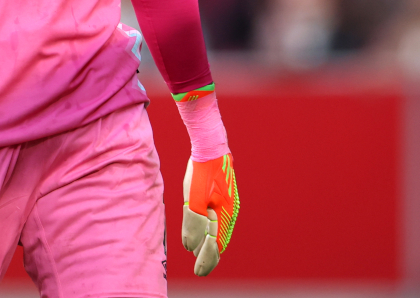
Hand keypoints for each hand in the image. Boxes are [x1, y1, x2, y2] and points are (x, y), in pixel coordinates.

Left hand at [181, 154, 239, 275]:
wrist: (211, 147)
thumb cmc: (202, 172)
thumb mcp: (193, 197)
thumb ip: (193, 222)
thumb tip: (190, 246)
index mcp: (224, 215)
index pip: (215, 245)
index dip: (207, 260)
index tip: (199, 272)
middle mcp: (229, 213)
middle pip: (220, 241)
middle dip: (210, 257)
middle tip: (201, 271)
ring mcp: (228, 205)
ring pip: (221, 232)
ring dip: (212, 246)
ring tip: (203, 257)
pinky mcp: (224, 198)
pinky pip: (220, 222)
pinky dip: (214, 233)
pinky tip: (208, 235)